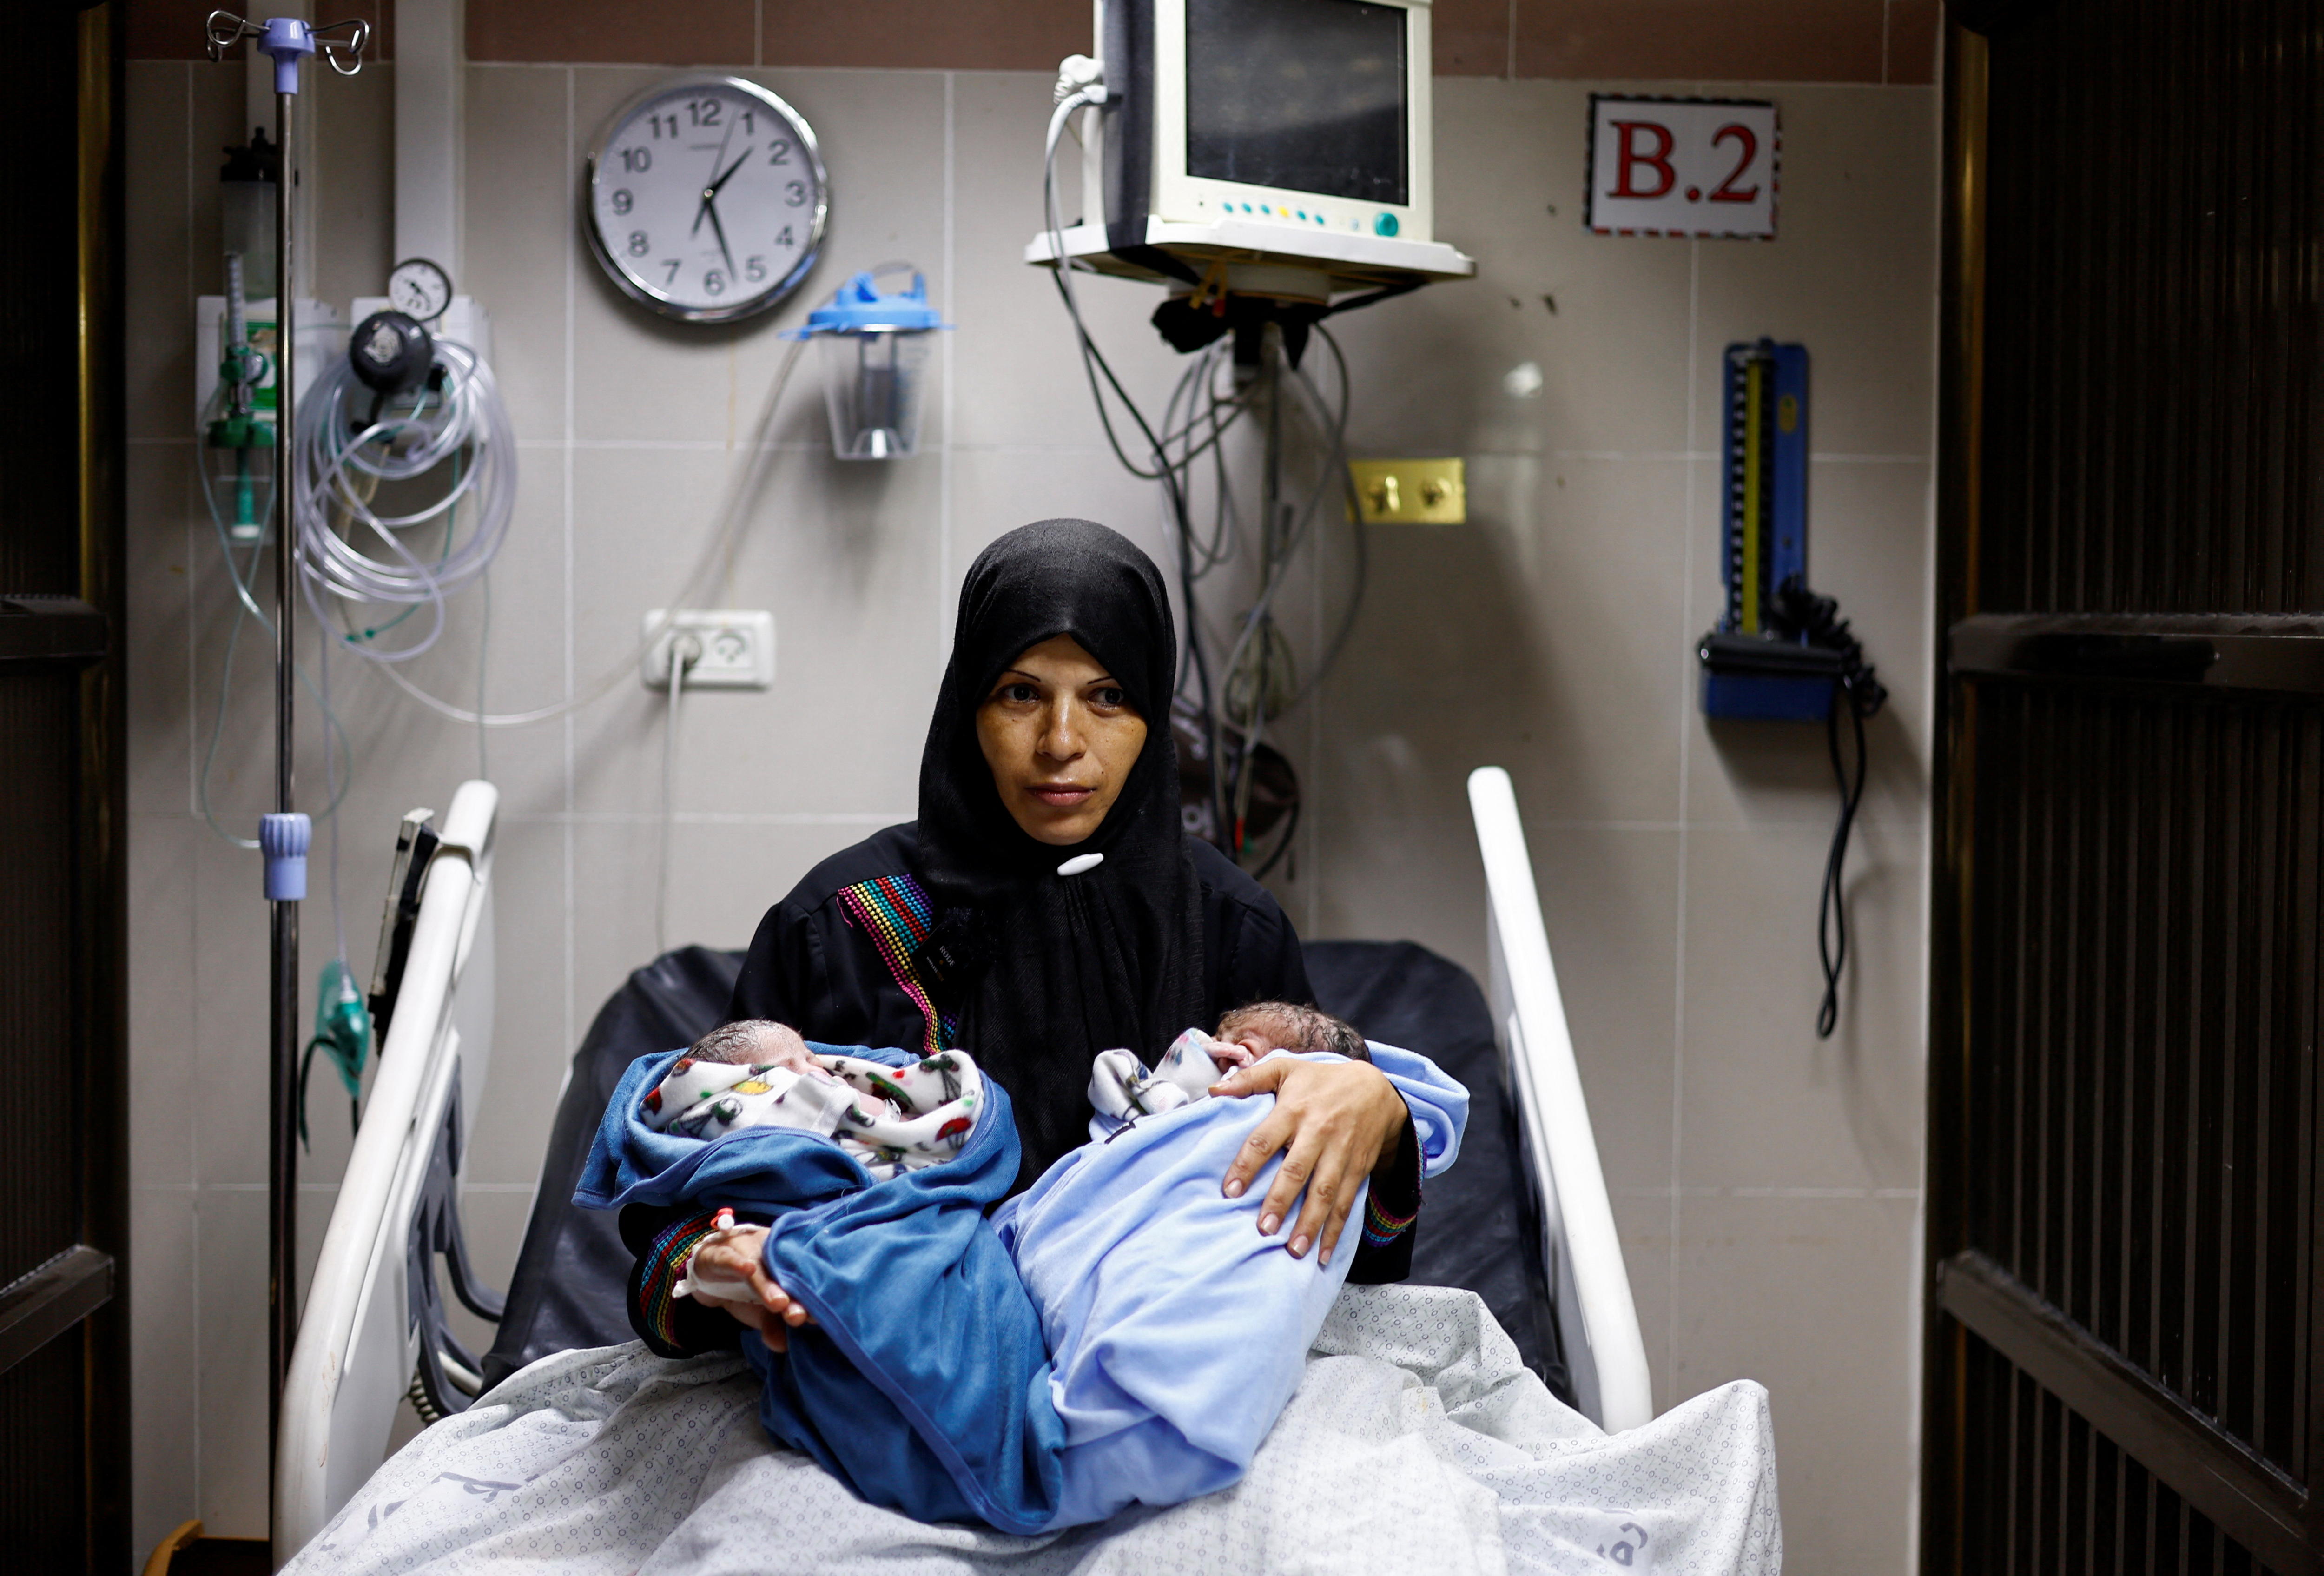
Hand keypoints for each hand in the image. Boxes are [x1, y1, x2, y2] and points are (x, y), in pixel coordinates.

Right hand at [688, 1226, 816, 1352]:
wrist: (709, 1269)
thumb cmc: (744, 1289)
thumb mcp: (759, 1312)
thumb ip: (772, 1327)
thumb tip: (783, 1345)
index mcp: (786, 1263)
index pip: (803, 1277)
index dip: (812, 1297)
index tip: (817, 1319)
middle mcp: (770, 1252)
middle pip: (785, 1271)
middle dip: (794, 1294)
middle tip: (799, 1316)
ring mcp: (746, 1249)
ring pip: (759, 1266)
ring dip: (768, 1284)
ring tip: (778, 1303)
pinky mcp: (720, 1253)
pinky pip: (729, 1257)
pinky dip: (737, 1263)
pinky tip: (747, 1268)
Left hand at [1210, 1057, 1407, 1266]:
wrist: (1376, 1088)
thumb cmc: (1321, 1080)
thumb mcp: (1286, 1069)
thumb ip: (1249, 1079)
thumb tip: (1214, 1090)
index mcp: (1294, 1109)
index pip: (1265, 1139)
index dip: (1247, 1165)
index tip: (1229, 1191)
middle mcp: (1318, 1132)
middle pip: (1297, 1170)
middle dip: (1281, 1201)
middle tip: (1264, 1229)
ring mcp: (1340, 1152)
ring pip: (1325, 1191)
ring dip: (1310, 1222)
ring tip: (1294, 1250)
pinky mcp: (1357, 1168)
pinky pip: (1346, 1202)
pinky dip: (1336, 1230)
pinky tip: (1324, 1254)